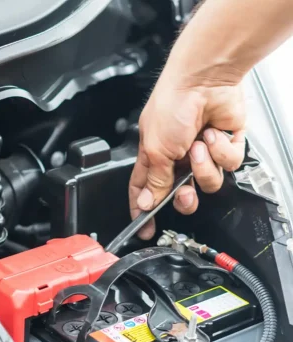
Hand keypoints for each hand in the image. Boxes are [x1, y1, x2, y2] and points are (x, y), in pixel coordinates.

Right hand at [129, 76, 245, 239]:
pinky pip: (228, 165)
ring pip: (208, 183)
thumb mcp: (155, 149)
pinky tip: (212, 135)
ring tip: (198, 146)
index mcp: (154, 156)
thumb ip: (154, 181)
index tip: (146, 229)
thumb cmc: (171, 105)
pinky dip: (220, 151)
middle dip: (184, 197)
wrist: (204, 81)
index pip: (145, 190)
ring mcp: (202, 152)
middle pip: (181, 194)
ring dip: (203, 167)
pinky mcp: (226, 145)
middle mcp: (178, 157)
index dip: (144, 210)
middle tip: (184, 192)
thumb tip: (146, 202)